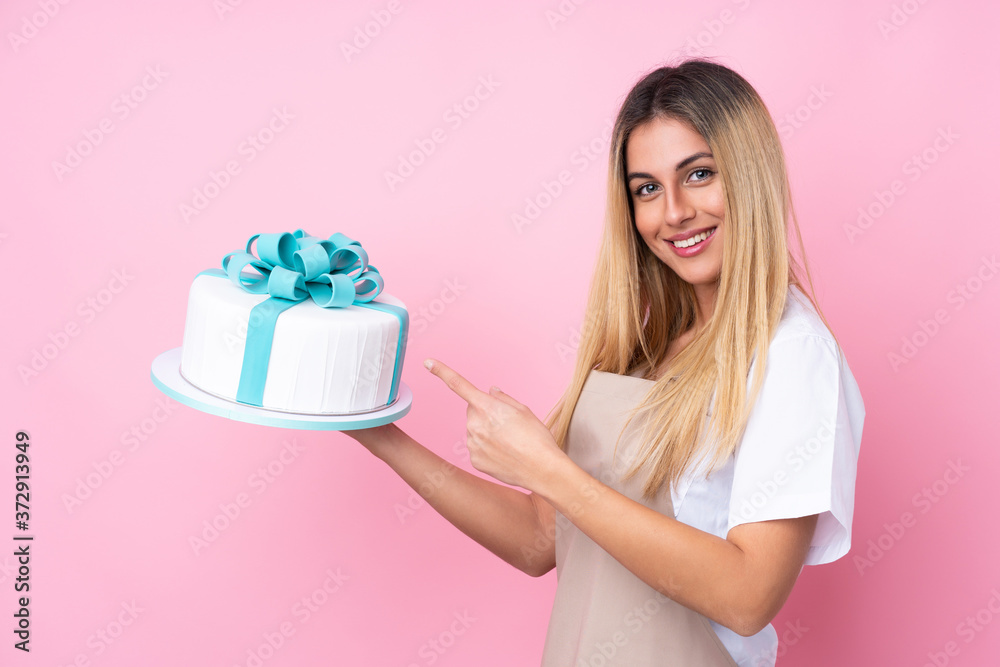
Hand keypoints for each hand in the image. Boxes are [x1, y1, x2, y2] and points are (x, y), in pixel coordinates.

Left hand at [424, 358, 566, 491]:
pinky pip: (476, 448)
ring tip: (509, 443)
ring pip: (475, 431)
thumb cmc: (536, 438)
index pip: (459, 384)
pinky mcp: (474, 460)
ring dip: (487, 433)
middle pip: (473, 411)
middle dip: (485, 413)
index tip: (427, 362)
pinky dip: (487, 450)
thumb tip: (491, 391)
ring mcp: (472, 443)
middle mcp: (474, 424)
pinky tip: (504, 455)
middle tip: (508, 425)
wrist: (541, 469)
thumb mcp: (523, 410)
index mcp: (486, 406)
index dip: (442, 372)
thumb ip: (502, 398)